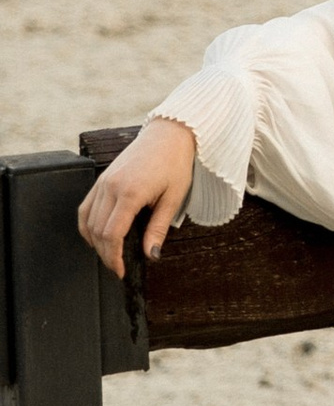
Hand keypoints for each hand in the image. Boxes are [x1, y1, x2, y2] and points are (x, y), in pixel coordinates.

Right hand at [77, 119, 197, 279]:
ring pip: (88, 221)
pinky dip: (87, 225)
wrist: (168, 134)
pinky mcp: (101, 179)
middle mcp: (111, 187)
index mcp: (130, 192)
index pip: (112, 234)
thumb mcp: (173, 198)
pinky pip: (86, 207)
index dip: (113, 257)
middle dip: (105, 254)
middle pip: (97, 231)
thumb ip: (158, 228)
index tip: (121, 271)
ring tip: (109, 255)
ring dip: (95, 242)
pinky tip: (97, 236)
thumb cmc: (175, 163)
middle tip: (118, 268)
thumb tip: (150, 255)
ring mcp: (103, 182)